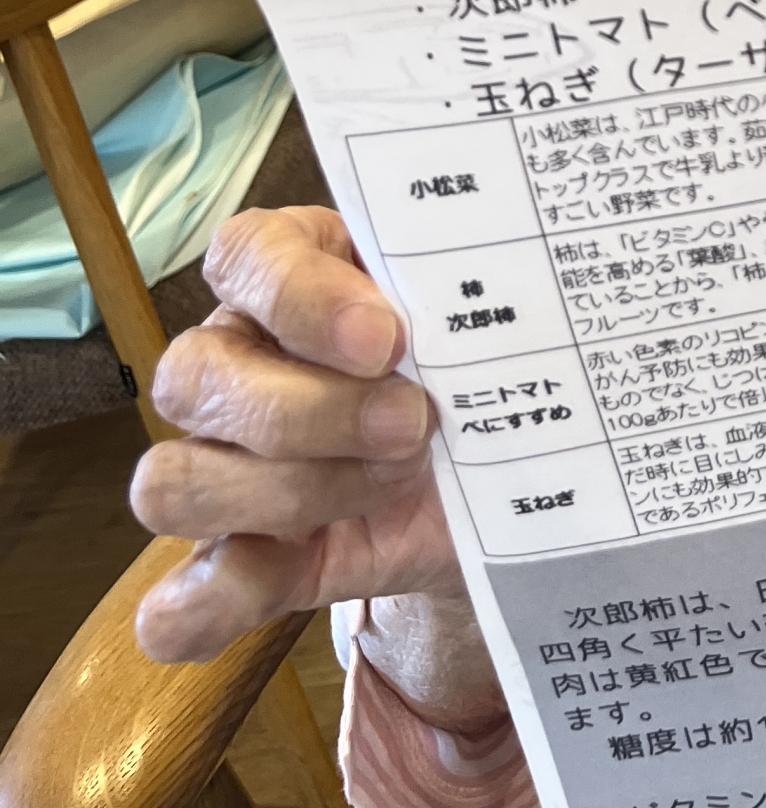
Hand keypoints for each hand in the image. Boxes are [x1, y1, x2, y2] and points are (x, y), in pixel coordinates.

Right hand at [131, 206, 464, 667]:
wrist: (500, 470)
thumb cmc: (472, 363)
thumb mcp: (471, 315)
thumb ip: (454, 297)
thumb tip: (477, 299)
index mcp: (287, 273)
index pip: (243, 257)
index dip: (299, 297)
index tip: (385, 337)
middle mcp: (233, 360)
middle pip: (192, 377)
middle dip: (310, 412)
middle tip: (413, 424)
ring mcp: (221, 465)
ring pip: (172, 483)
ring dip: (287, 493)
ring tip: (391, 482)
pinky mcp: (240, 565)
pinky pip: (176, 601)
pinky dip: (219, 600)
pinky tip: (292, 568)